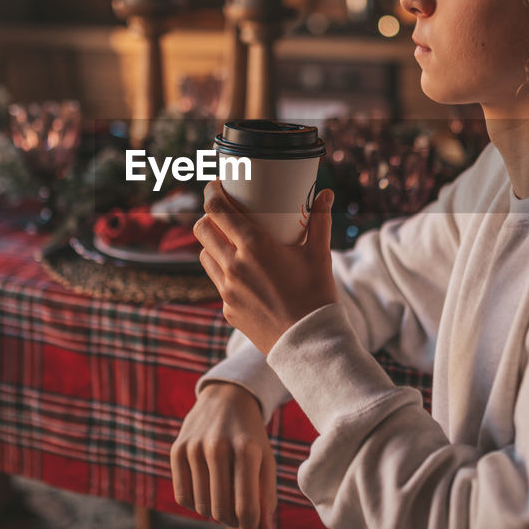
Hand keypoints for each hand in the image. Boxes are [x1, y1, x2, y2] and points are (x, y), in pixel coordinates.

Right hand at [170, 382, 275, 528]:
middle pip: (221, 510)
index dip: (251, 528)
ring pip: (201, 506)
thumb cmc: (251, 436)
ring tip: (225, 502)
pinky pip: (183, 496)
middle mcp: (218, 447)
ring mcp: (194, 447)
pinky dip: (195, 504)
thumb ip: (267, 496)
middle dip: (233, 521)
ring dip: (214, 513)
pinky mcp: (177, 449)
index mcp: (247, 450)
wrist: (226, 398)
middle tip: (239, 516)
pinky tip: (207, 493)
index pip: (246, 505)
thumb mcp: (266, 460)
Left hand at [194, 180, 336, 354]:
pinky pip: (217, 283)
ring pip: (204, 256)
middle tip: (222, 213)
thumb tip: (327, 193)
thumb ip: (320, 220)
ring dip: (212, 244)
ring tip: (228, 241)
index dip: (211, 192)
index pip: (217, 210)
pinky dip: (223, 271)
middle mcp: (233, 266)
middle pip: (202, 230)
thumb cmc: (316, 296)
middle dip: (207, 216)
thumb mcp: (319, 254)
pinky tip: (241, 273)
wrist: (308, 343)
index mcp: (253, 247)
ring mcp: (227, 290)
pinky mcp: (227, 309)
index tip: (215, 185)